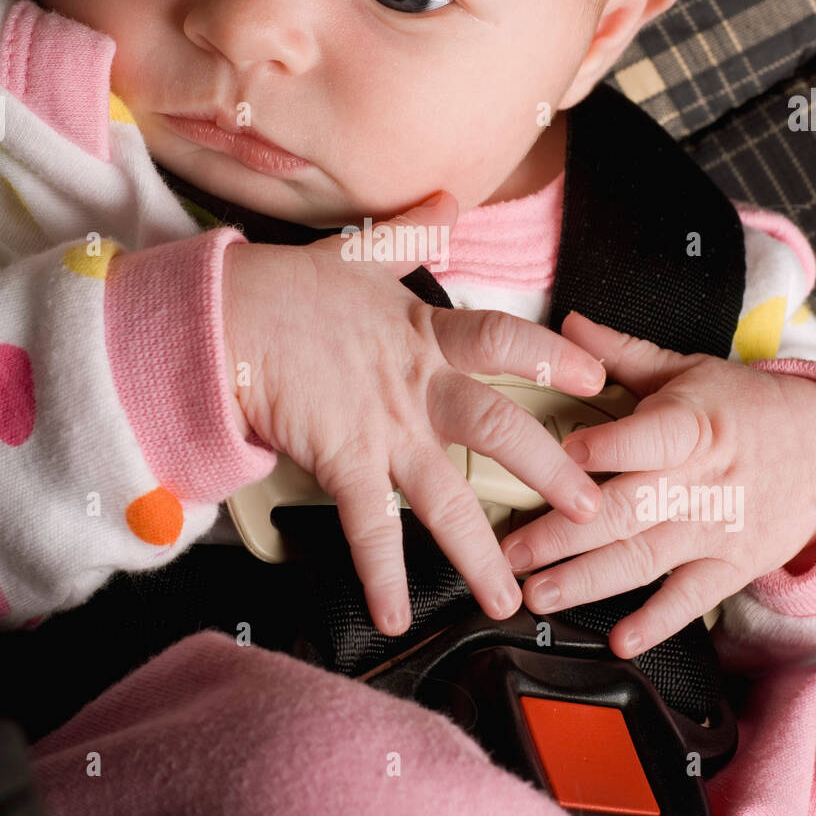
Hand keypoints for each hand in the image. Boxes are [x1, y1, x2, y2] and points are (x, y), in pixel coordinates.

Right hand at [222, 195, 607, 635]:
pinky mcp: (339, 459)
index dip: (554, 355)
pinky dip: (380, 575)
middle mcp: (414, 384)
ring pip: (444, 493)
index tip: (597, 377)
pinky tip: (393, 616)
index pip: (504, 340)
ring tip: (508, 598)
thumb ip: (410, 233)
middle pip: (497, 427)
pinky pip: (367, 526)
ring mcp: (380, 426)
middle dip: (550, 472)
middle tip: (592, 511)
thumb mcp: (354, 254)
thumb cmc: (282, 290)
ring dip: (479, 551)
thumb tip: (445, 199)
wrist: (218, 319)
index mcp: (423, 332)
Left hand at [502, 311, 815, 657]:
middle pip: (624, 510)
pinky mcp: (729, 566)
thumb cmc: (747, 408)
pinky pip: (689, 600)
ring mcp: (712, 529)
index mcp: (688, 426)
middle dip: (561, 535)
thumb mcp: (689, 370)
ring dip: (587, 581)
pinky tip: (621, 639)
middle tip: (509, 553)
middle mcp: (697, 481)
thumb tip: (568, 325)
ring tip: (539, 595)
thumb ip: (623, 354)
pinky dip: (656, 622)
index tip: (558, 457)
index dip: (604, 447)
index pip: (645, 438)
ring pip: (643, 558)